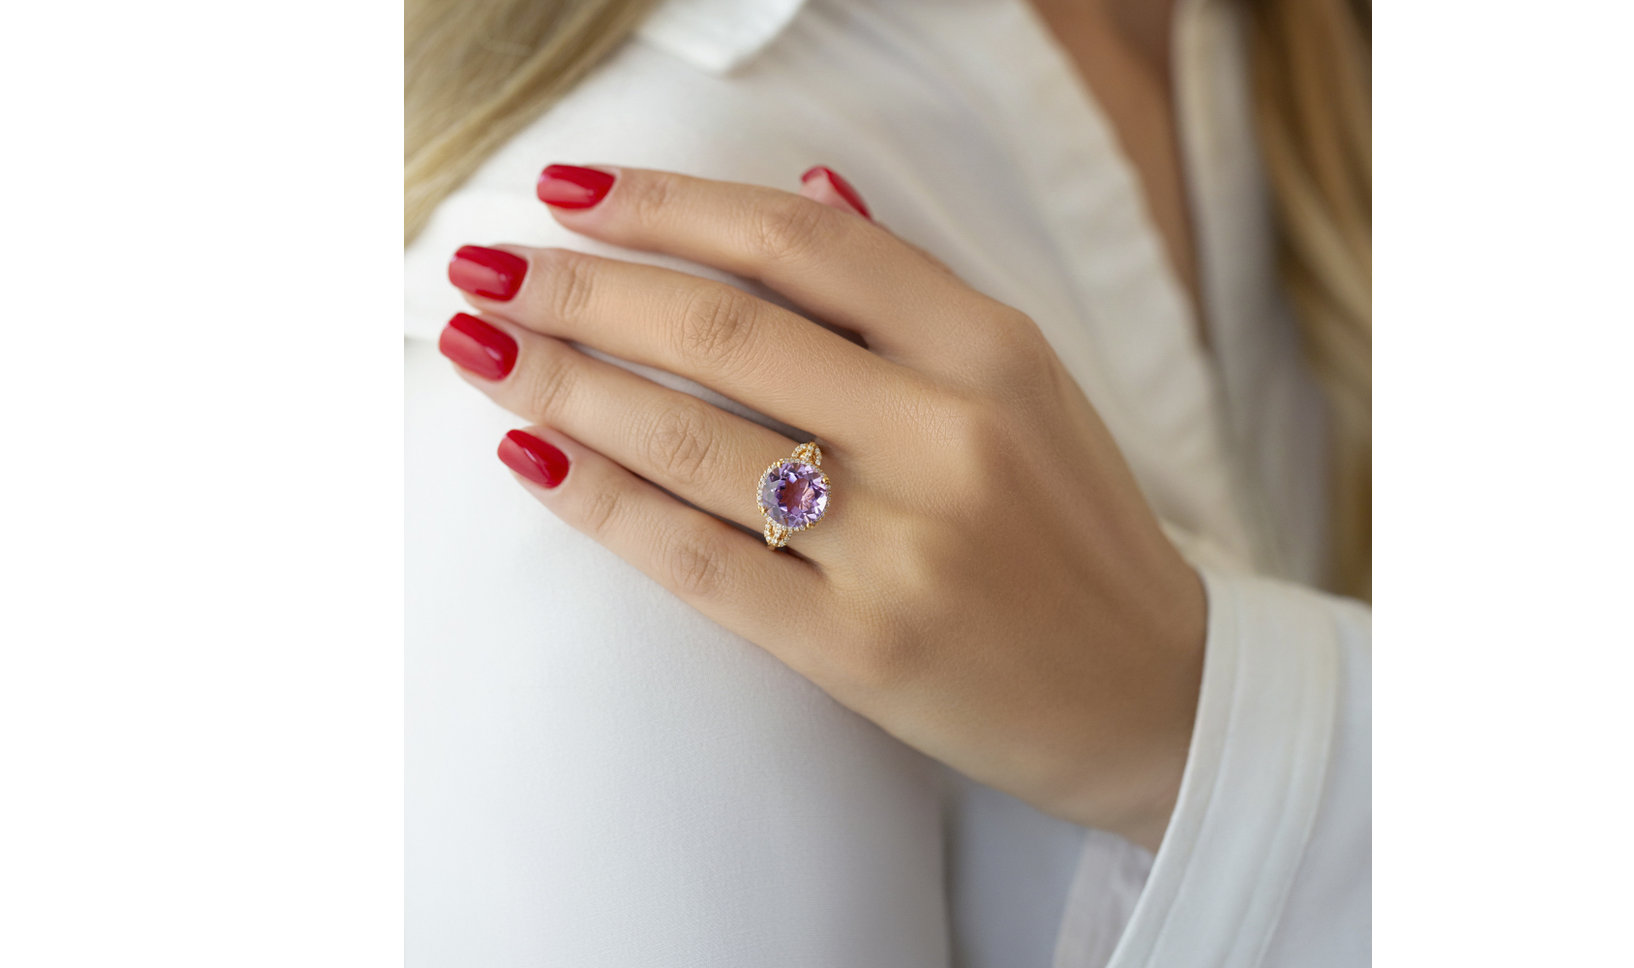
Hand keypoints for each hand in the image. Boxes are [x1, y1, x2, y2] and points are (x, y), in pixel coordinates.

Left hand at [439, 165, 1205, 848]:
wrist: (1154, 695)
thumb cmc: (1074, 528)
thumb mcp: (1027, 382)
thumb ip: (912, 287)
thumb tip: (806, 177)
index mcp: (991, 346)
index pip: (799, 240)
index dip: (667, 204)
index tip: (567, 190)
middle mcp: (948, 433)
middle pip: (722, 331)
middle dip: (579, 291)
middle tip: (482, 271)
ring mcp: (904, 546)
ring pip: (694, 442)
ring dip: (562, 387)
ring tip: (479, 352)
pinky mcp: (862, 648)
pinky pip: (698, 561)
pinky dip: (602, 503)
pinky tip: (530, 459)